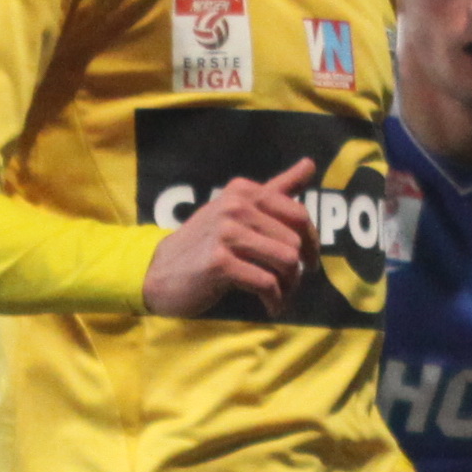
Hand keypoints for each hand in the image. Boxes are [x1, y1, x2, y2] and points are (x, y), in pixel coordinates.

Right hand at [142, 157, 316, 317]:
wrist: (160, 272)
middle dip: (298, 270)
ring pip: (286, 261)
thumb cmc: (205, 243)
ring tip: (279, 296)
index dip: (312, 242)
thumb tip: (310, 163)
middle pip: (295, 242)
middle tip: (287, 285)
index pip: (298, 213)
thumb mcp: (238, 210)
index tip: (308, 262)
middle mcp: (235, 206)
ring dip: (289, 287)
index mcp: (243, 191)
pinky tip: (270, 307)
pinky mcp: (220, 262)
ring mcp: (226, 233)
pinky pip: (267, 283)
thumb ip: (276, 188)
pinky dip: (274, 300)